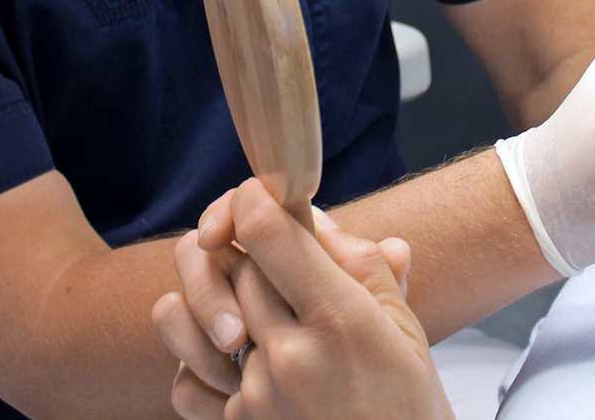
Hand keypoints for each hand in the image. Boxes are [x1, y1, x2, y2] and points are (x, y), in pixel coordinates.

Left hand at [151, 180, 453, 419]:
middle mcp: (290, 355)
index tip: (262, 196)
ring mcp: (257, 396)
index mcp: (340, 320)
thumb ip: (363, 267)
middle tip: (275, 259)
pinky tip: (229, 357)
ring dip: (206, 299)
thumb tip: (319, 219)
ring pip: (188, 314)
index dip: (254, 198)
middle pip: (231, 264)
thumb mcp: (406, 330)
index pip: (267, 231)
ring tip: (238, 303)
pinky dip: (198, 362)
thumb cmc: (408, 411)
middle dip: (246, 250)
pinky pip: (186, 380)